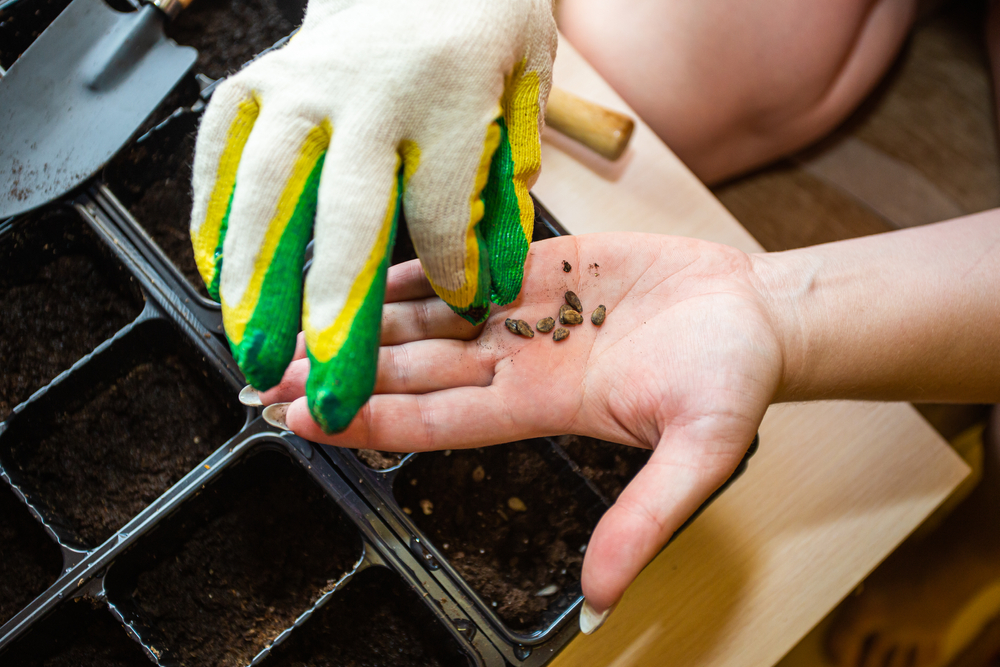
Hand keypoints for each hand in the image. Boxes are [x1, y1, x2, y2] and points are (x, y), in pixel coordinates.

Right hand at [189, 0, 556, 431]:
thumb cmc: (478, 22)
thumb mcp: (524, 90)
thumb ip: (509, 183)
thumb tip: (494, 274)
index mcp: (448, 97)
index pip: (443, 212)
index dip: (452, 272)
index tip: (459, 309)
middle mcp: (369, 95)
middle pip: (348, 216)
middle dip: (336, 312)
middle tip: (333, 385)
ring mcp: (303, 83)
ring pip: (269, 190)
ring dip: (256, 279)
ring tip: (253, 347)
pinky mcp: (259, 78)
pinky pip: (223, 148)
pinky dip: (213, 210)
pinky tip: (214, 268)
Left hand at [260, 232, 784, 621]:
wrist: (756, 316)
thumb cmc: (733, 382)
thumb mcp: (699, 455)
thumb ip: (644, 520)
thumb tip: (600, 604)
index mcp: (539, 406)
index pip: (433, 417)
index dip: (366, 418)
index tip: (301, 418)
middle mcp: (516, 362)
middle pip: (410, 366)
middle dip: (340, 368)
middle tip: (263, 368)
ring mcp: (524, 312)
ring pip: (424, 314)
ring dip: (362, 316)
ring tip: (296, 310)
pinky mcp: (541, 265)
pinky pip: (463, 262)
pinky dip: (413, 262)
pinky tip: (364, 260)